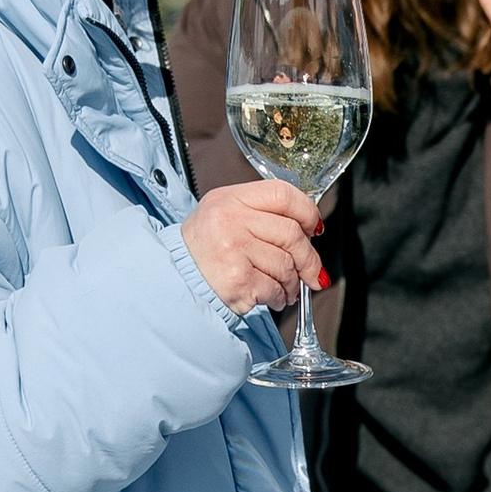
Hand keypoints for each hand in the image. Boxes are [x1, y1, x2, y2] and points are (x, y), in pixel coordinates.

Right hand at [182, 177, 325, 317]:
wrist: (176, 277)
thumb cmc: (206, 246)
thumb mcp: (226, 213)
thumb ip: (264, 213)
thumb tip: (310, 229)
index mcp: (231, 198)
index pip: (283, 194)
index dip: (307, 212)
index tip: (314, 229)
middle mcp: (230, 220)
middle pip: (291, 233)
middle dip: (309, 258)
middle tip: (311, 272)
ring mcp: (233, 250)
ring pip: (286, 265)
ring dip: (292, 282)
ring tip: (284, 287)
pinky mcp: (237, 280)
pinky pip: (275, 288)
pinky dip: (280, 297)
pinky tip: (272, 297)